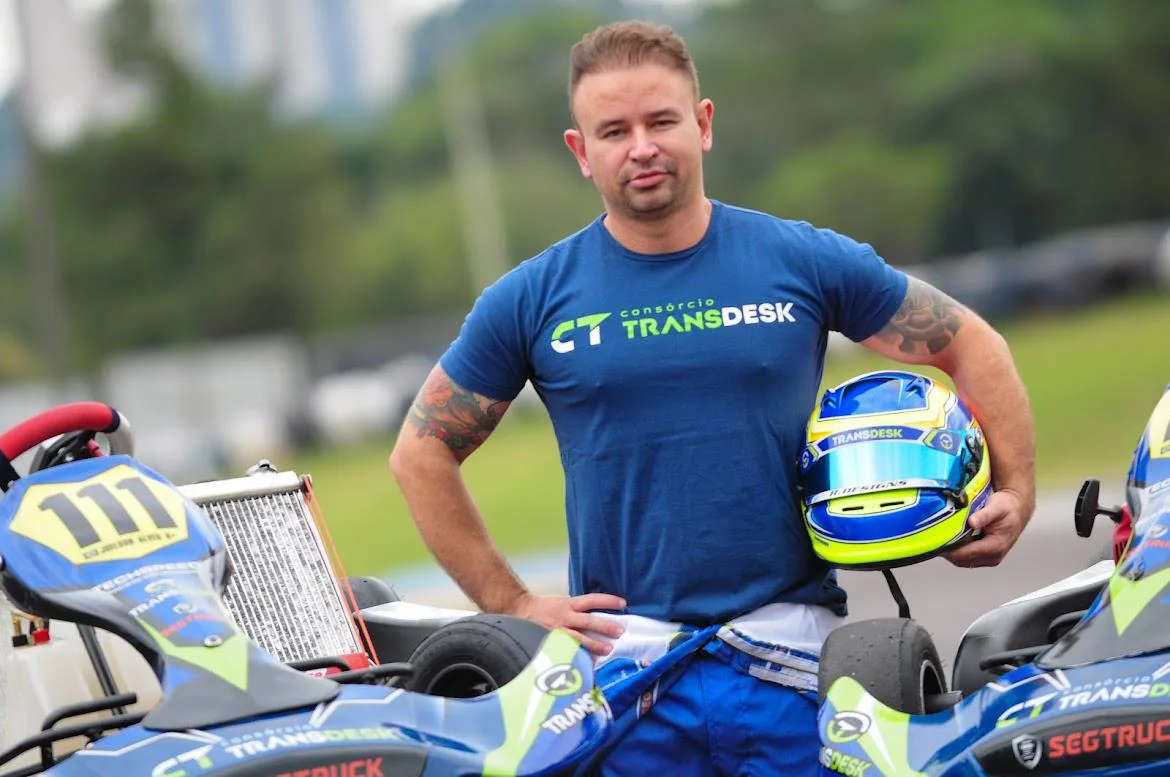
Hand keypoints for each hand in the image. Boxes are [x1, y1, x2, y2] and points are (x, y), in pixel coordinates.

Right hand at [502, 591, 625, 655]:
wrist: (520, 610)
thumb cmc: (545, 607)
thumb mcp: (563, 602)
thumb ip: (578, 610)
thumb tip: (600, 618)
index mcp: (568, 604)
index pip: (592, 599)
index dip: (607, 600)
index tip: (623, 603)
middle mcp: (564, 616)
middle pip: (588, 621)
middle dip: (604, 626)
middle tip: (619, 632)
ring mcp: (557, 631)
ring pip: (578, 638)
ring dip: (594, 644)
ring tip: (608, 650)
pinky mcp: (551, 642)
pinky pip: (566, 650)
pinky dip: (577, 657)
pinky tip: (587, 664)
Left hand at [943, 489, 1030, 567]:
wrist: (1017, 508)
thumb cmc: (1008, 507)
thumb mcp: (997, 506)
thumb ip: (984, 515)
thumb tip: (972, 522)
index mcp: (996, 546)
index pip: (967, 554)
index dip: (950, 550)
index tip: (937, 542)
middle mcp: (993, 556)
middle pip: (962, 560)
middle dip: (948, 551)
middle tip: (934, 539)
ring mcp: (989, 558)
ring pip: (963, 561)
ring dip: (952, 552)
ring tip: (940, 539)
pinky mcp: (986, 556)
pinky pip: (967, 558)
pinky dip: (958, 551)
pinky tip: (951, 540)